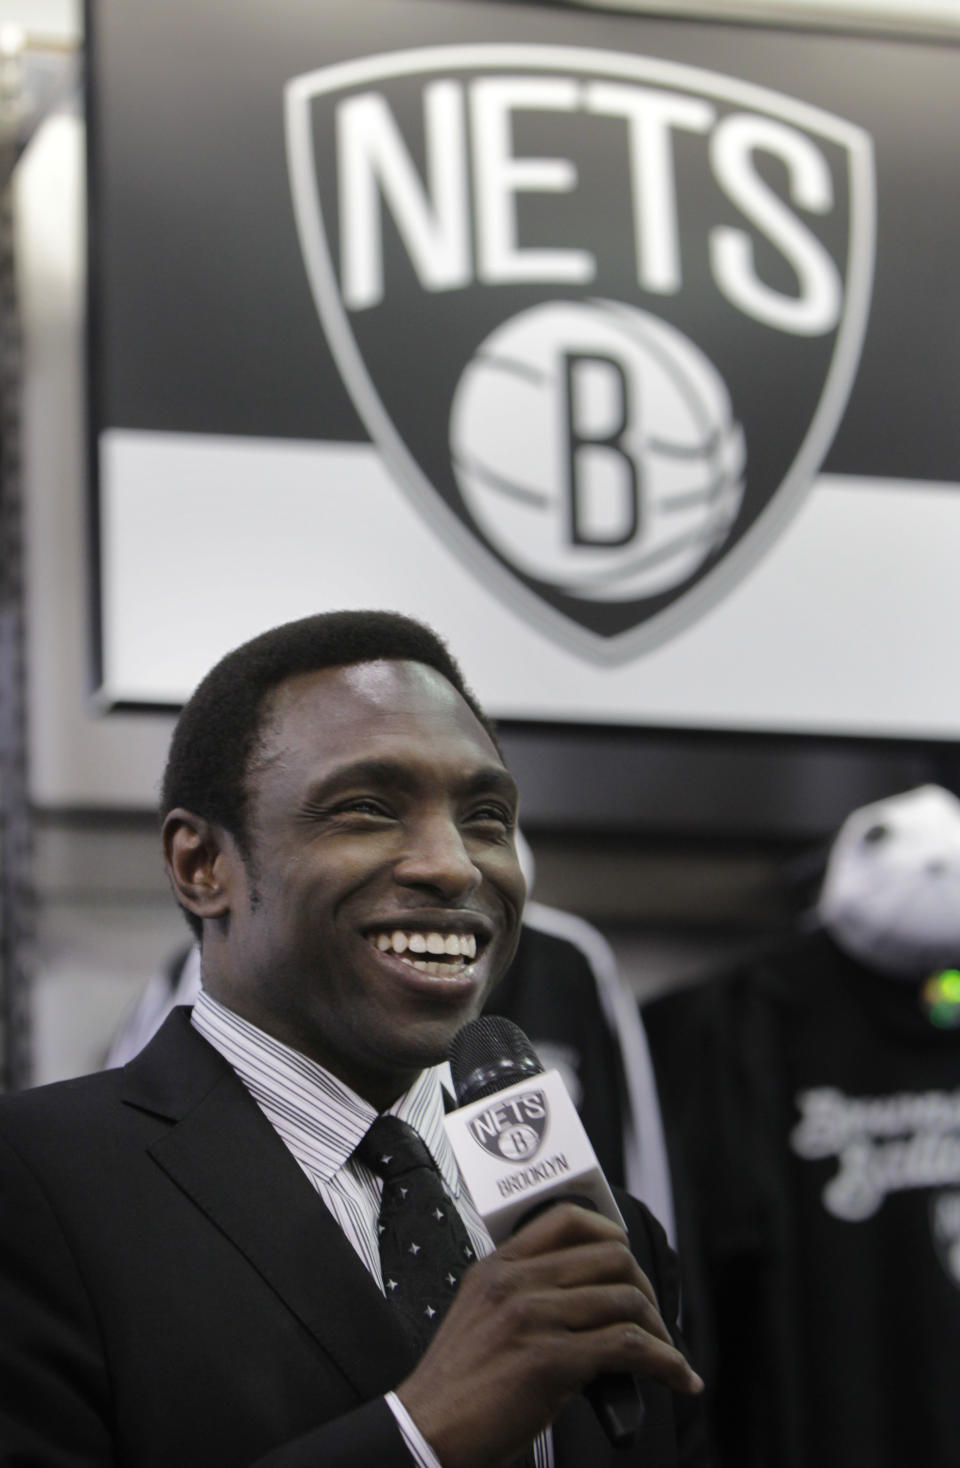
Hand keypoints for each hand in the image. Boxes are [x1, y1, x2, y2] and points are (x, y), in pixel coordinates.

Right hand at [395, 1202, 702, 1467]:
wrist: (426, 1432)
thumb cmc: (455, 1388)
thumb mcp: (480, 1316)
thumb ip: (524, 1295)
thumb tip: (586, 1303)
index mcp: (498, 1267)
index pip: (567, 1219)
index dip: (612, 1234)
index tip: (631, 1263)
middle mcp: (516, 1282)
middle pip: (610, 1256)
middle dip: (645, 1288)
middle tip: (652, 1320)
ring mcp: (533, 1318)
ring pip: (626, 1299)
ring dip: (660, 1332)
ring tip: (666, 1357)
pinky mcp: (550, 1360)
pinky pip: (629, 1346)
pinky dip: (666, 1363)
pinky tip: (676, 1378)